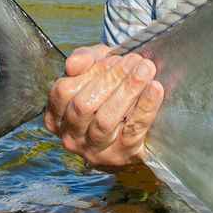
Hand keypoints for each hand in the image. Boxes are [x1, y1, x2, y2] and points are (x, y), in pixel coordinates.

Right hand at [43, 45, 163, 167]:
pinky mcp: (123, 155)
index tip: (114, 58)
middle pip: (83, 106)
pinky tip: (155, 88)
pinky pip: (133, 129)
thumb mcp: (94, 69)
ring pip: (105, 120)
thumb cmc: (109, 91)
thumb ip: (83, 59)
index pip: (64, 91)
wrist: (133, 128)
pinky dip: (145, 106)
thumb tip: (73, 64)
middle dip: (110, 79)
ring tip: (145, 69)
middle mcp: (71, 136)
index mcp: (57, 115)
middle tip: (134, 60)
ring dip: (127, 90)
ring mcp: (95, 150)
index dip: (88, 72)